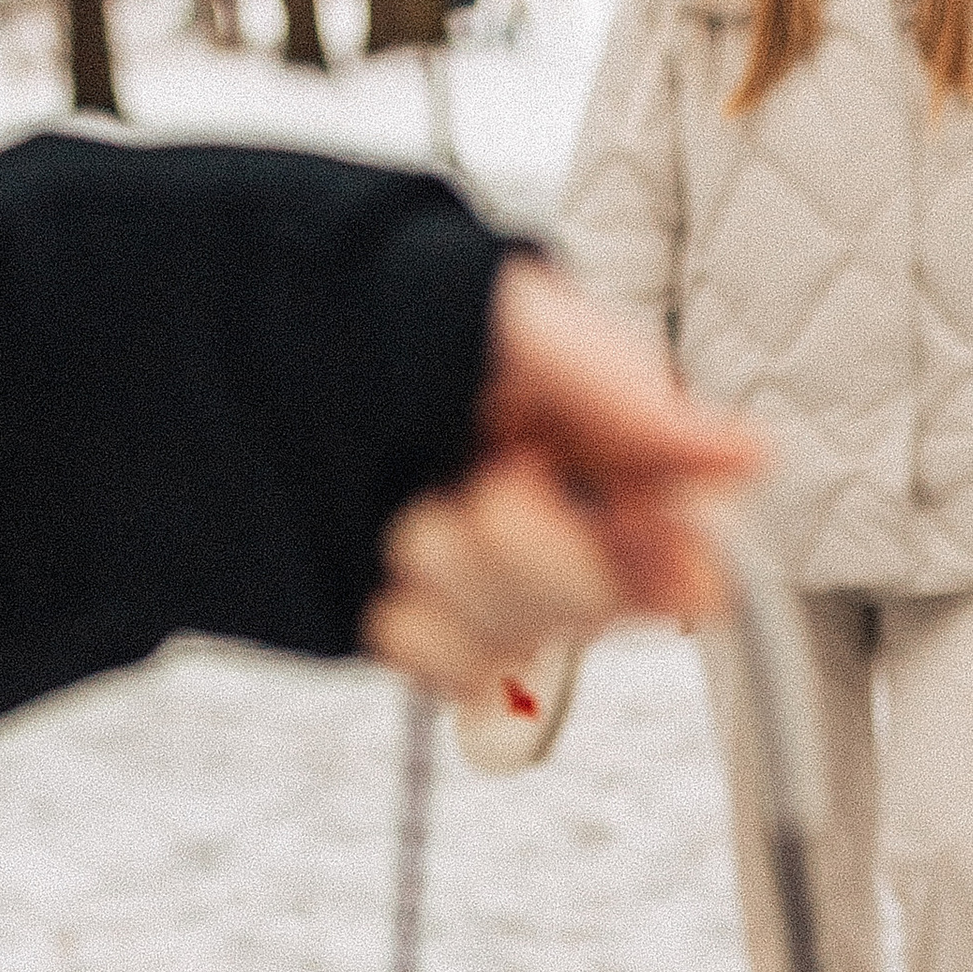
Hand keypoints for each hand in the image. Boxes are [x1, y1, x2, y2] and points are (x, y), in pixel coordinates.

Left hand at [362, 259, 766, 705]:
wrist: (218, 343)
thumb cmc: (355, 298)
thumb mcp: (500, 317)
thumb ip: (624, 393)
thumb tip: (753, 454)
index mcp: (594, 433)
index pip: (684, 534)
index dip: (656, 549)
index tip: (618, 518)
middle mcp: (555, 510)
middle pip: (607, 605)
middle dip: (541, 551)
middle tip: (487, 479)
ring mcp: (488, 576)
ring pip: (526, 642)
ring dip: (462, 581)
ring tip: (410, 510)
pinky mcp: (421, 627)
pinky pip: (453, 674)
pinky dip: (415, 628)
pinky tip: (379, 569)